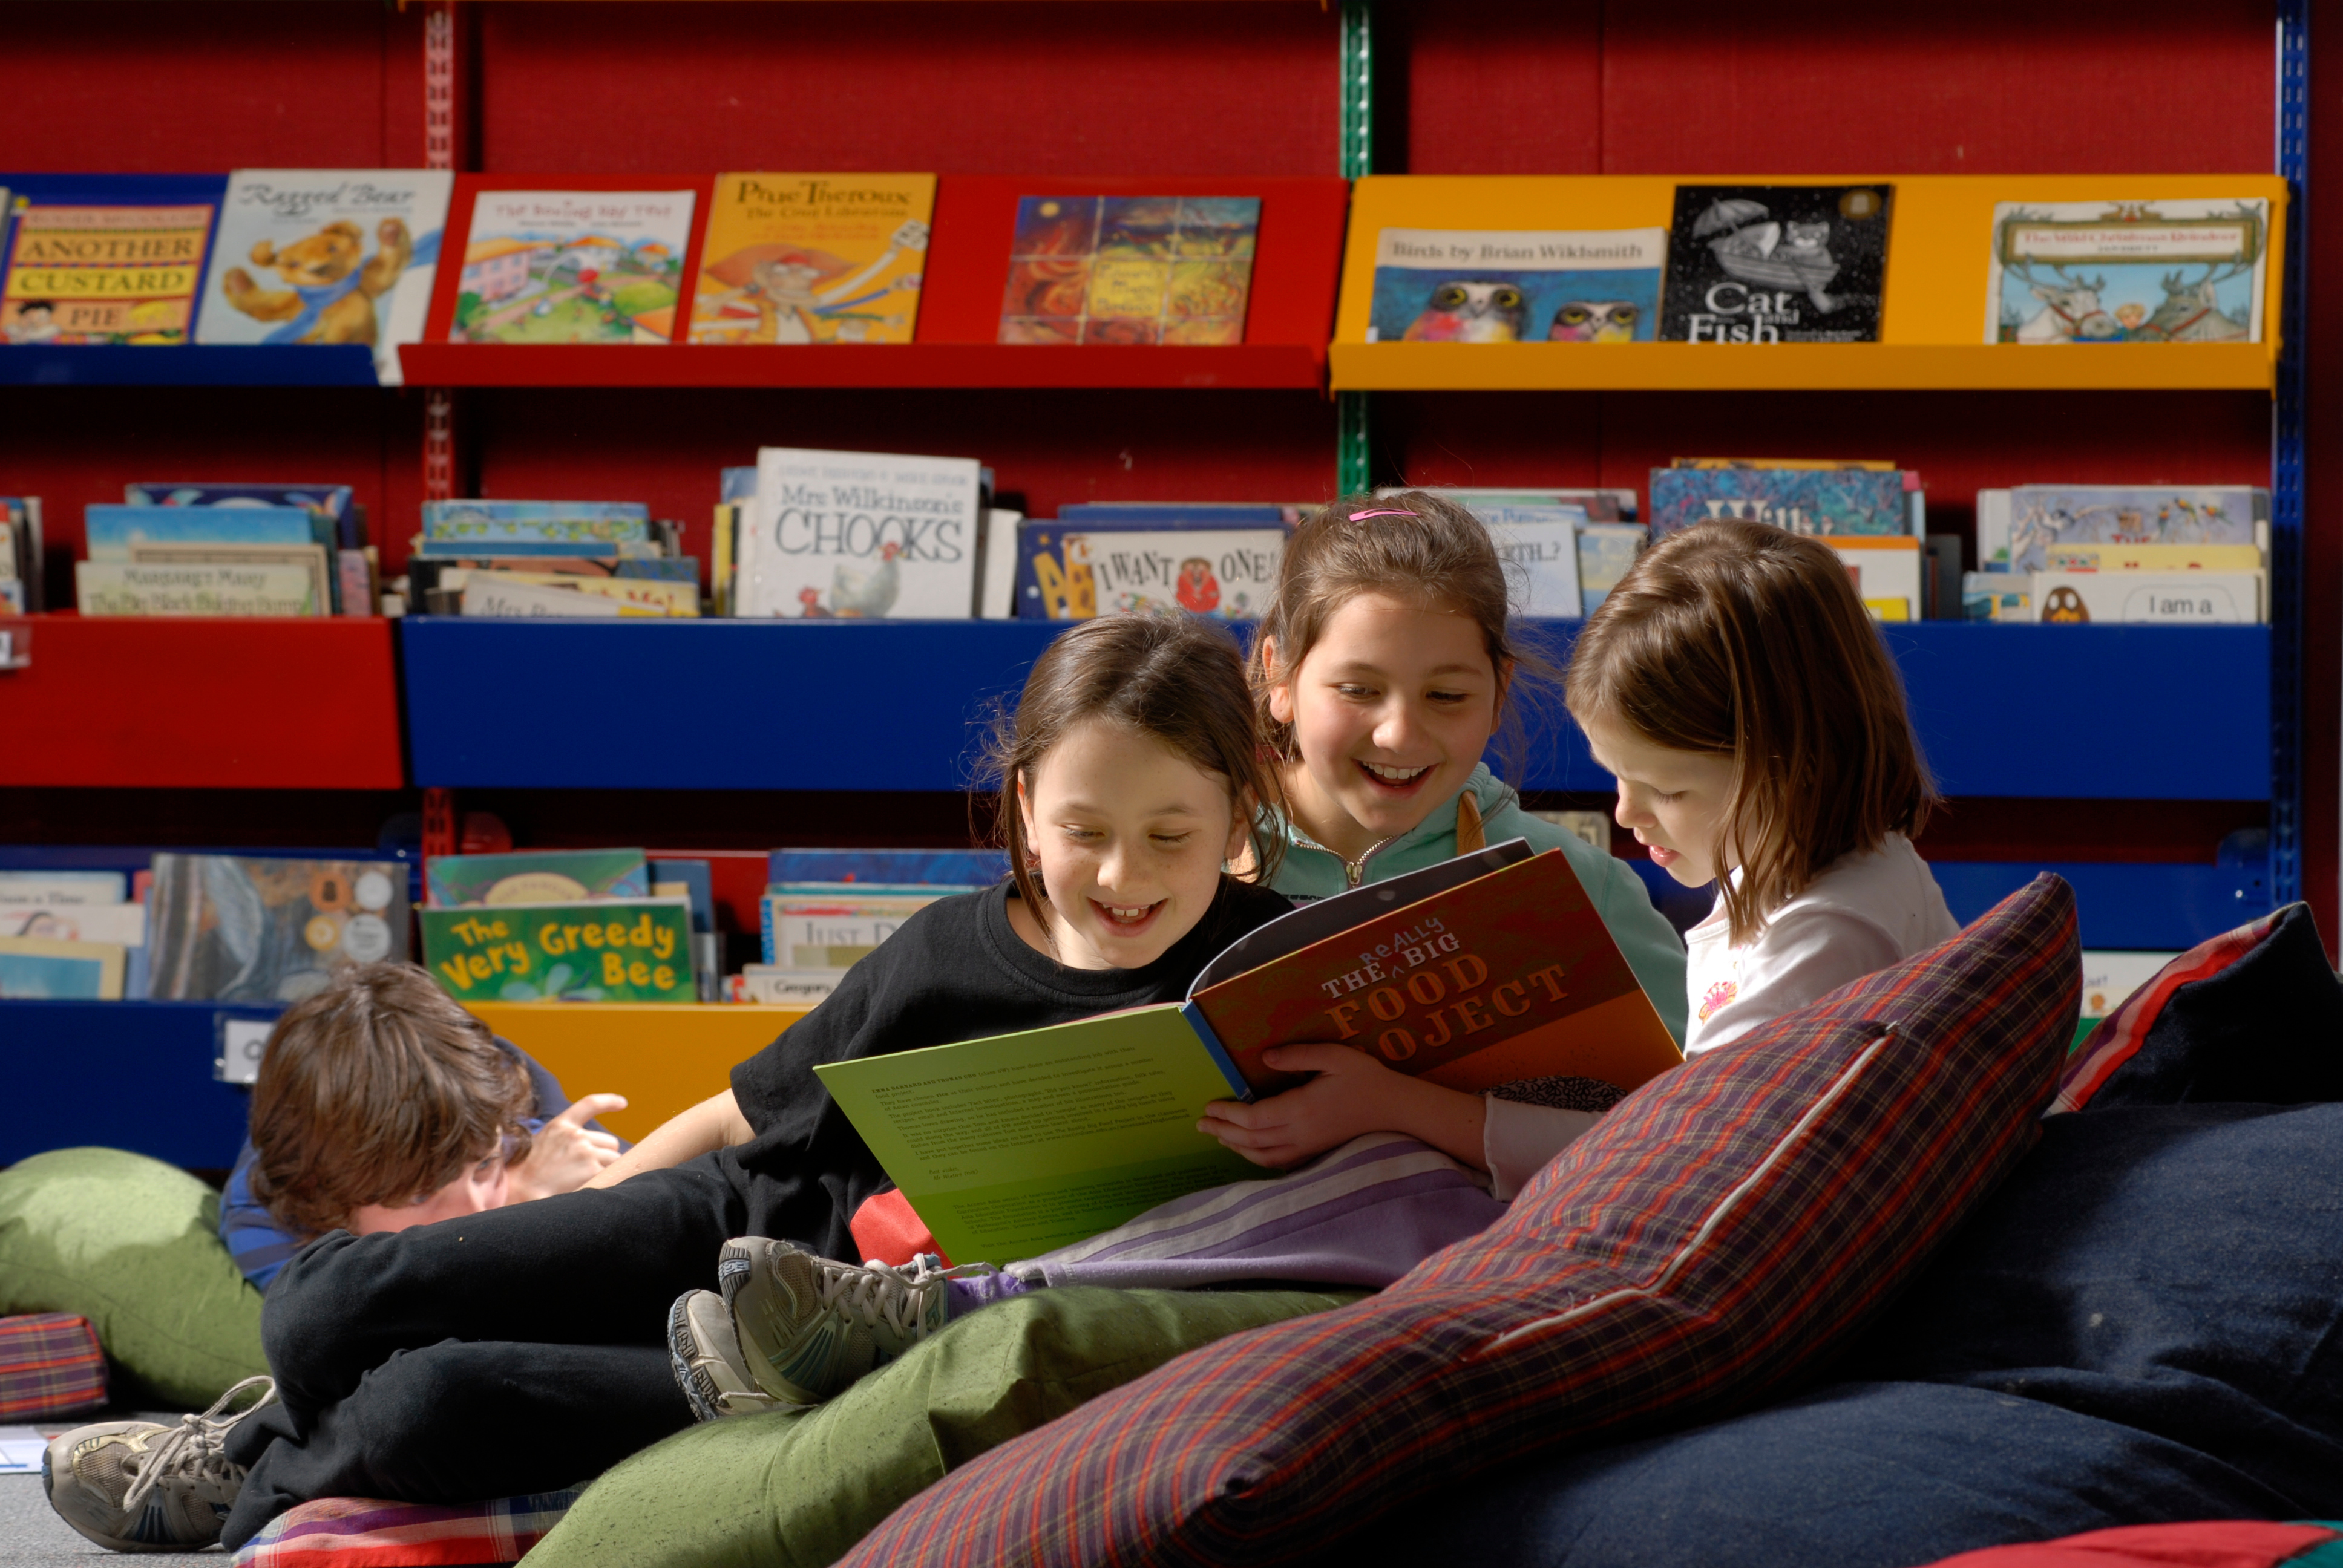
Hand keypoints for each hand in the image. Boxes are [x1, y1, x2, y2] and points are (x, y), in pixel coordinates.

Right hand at [505, 1094, 626, 1202]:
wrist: (521, 1191)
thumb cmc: (527, 1173)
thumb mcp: (542, 1144)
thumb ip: (565, 1139)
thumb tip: (593, 1144)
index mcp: (561, 1125)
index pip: (590, 1104)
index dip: (609, 1101)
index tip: (622, 1103)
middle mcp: (576, 1135)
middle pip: (610, 1143)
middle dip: (604, 1156)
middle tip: (584, 1171)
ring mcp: (586, 1151)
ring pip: (614, 1159)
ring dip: (605, 1170)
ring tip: (582, 1181)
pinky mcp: (593, 1169)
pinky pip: (612, 1173)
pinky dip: (606, 1180)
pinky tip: (588, 1186)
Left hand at [1199, 1044, 1424, 1168]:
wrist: (1395, 1108)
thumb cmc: (1365, 1078)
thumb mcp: (1333, 1056)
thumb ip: (1297, 1056)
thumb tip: (1264, 1058)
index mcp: (1301, 1108)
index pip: (1253, 1119)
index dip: (1227, 1116)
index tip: (1209, 1108)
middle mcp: (1300, 1133)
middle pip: (1251, 1140)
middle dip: (1222, 1132)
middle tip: (1201, 1124)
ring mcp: (1308, 1146)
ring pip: (1262, 1155)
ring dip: (1236, 1147)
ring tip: (1218, 1136)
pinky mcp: (1316, 1151)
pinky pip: (1279, 1162)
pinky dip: (1257, 1158)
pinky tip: (1249, 1150)